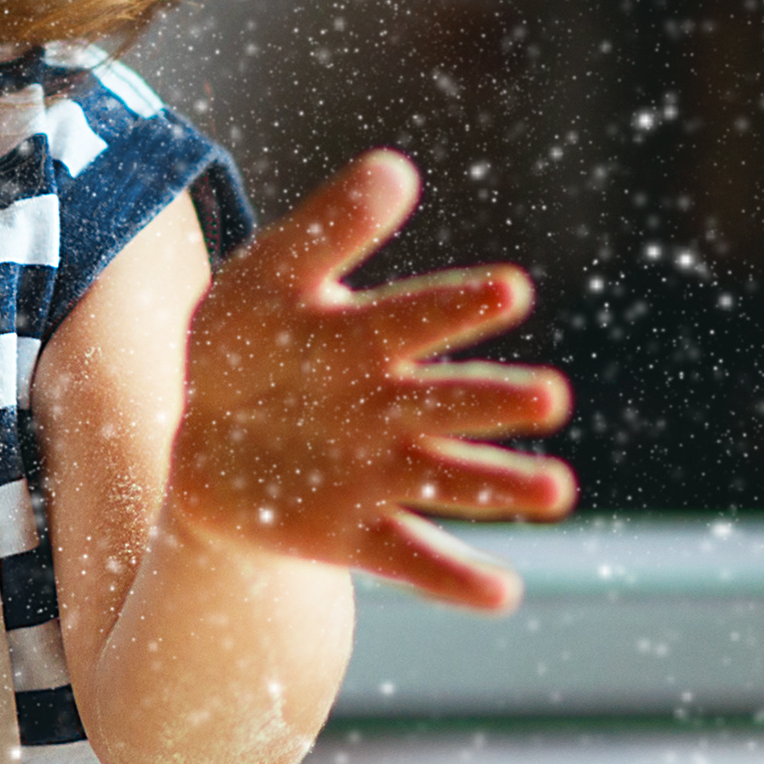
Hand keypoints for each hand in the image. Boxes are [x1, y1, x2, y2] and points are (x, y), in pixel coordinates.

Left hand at [168, 150, 576, 609]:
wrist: (206, 437)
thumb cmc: (250, 344)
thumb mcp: (267, 278)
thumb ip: (327, 229)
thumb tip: (396, 168)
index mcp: (370, 336)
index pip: (419, 316)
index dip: (460, 305)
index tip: (512, 289)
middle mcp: (391, 405)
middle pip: (449, 402)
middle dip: (497, 400)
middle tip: (550, 397)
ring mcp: (379, 472)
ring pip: (450, 479)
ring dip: (502, 485)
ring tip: (557, 491)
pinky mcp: (357, 534)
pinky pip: (411, 558)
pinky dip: (454, 580)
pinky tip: (502, 595)